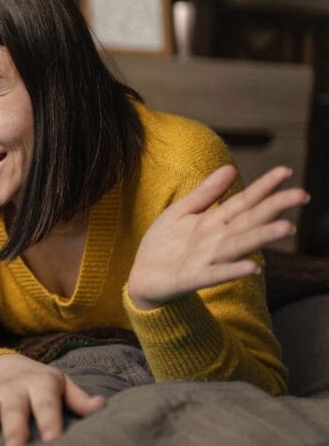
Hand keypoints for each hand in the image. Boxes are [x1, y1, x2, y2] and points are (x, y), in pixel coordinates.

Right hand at [0, 354, 103, 445]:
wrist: (9, 367)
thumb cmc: (44, 385)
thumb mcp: (63, 386)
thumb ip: (79, 399)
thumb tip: (101, 406)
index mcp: (41, 384)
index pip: (46, 404)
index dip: (49, 422)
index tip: (52, 441)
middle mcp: (15, 389)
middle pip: (14, 410)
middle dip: (13, 430)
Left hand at [127, 165, 308, 309]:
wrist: (142, 275)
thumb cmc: (164, 243)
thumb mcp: (181, 211)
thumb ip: (205, 193)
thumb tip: (231, 167)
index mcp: (215, 221)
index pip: (244, 201)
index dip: (264, 186)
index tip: (286, 171)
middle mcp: (217, 239)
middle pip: (250, 221)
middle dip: (274, 208)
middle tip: (301, 195)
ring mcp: (208, 259)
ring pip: (239, 245)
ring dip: (262, 237)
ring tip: (285, 227)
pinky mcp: (193, 278)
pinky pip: (216, 274)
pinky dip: (233, 270)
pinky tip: (253, 266)